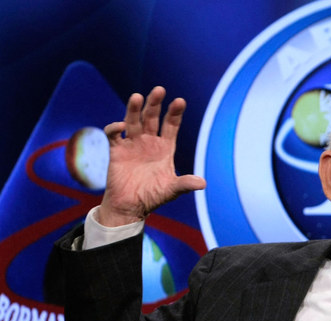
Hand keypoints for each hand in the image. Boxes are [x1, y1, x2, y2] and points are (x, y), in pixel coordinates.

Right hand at [98, 86, 205, 226]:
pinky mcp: (117, 150)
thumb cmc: (153, 197)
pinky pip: (114, 134)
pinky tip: (121, 127)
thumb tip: (203, 183)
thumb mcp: (171, 190)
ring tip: (137, 96)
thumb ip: (185, 184)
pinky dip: (115, 128)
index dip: (175, 113)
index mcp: (165, 148)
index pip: (171, 125)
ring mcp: (132, 144)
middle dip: (155, 104)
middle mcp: (149, 142)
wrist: (130, 207)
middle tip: (159, 89)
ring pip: (133, 121)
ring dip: (134, 109)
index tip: (180, 101)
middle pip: (152, 117)